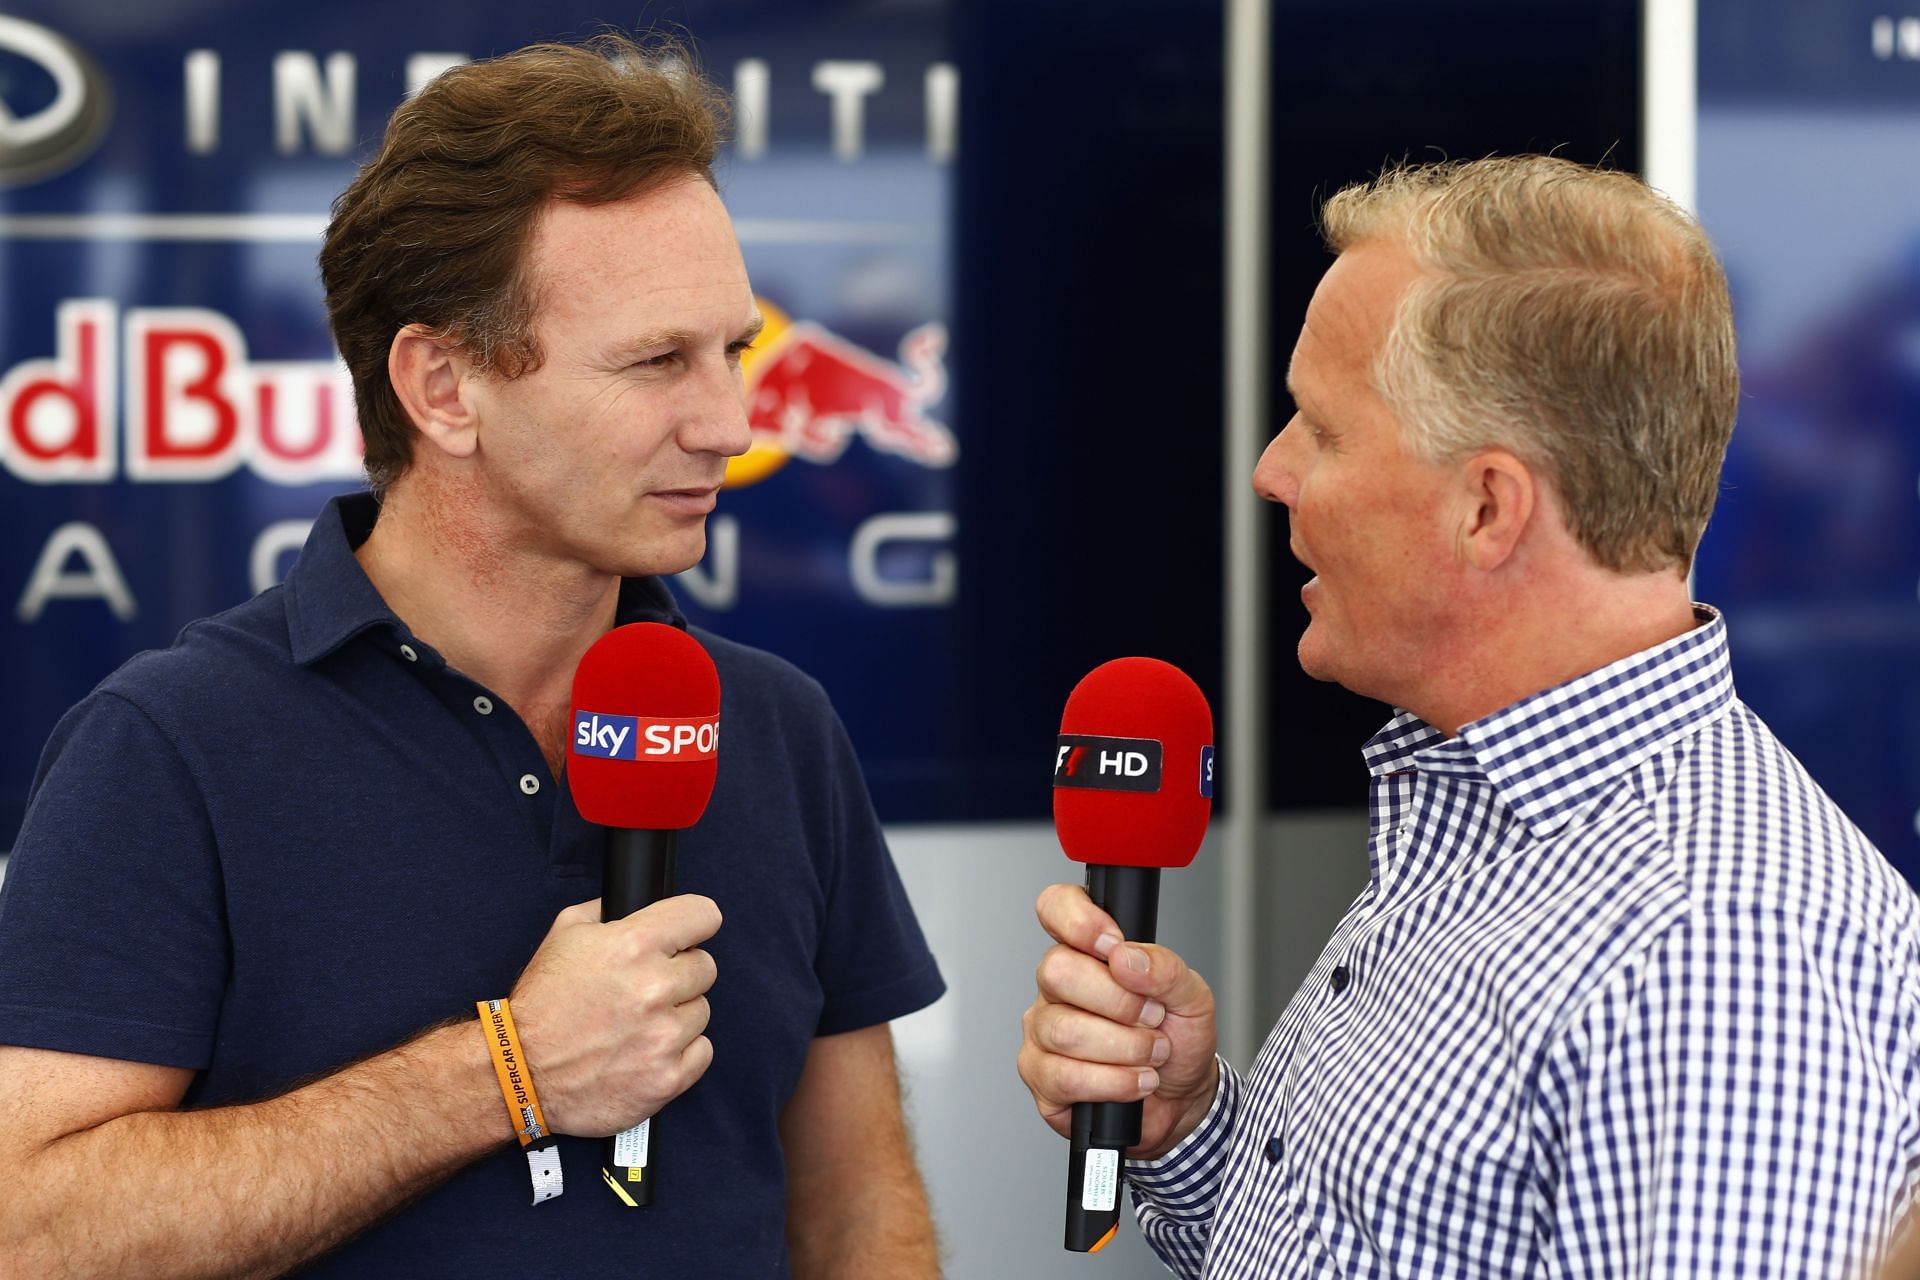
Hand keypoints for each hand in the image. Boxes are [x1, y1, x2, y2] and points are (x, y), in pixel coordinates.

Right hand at [506, 895, 720, 1137]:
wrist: (519, 1073)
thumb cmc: (541, 1005)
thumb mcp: (564, 935)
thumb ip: (607, 911)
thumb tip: (637, 903)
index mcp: (633, 945)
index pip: (702, 916)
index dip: (695, 922)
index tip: (690, 933)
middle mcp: (654, 989)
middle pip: (705, 967)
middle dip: (678, 974)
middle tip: (645, 989)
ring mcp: (663, 1037)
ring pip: (701, 1011)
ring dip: (676, 1016)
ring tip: (637, 1025)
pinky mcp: (667, 1078)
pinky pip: (701, 1052)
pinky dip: (679, 1053)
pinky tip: (647, 1051)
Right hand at [1017, 883, 1218, 1160]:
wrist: (1181, 1097)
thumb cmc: (1178, 1038)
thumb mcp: (1192, 997)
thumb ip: (1166, 969)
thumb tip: (1126, 958)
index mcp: (1088, 951)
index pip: (1056, 908)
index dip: (1078, 920)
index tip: (1114, 943)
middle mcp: (1057, 987)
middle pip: (1057, 972)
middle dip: (1119, 1001)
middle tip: (1153, 1017)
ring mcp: (1042, 1032)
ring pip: (1064, 1030)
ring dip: (1125, 1048)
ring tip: (1152, 1053)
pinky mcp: (1042, 1078)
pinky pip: (1064, 1077)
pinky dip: (1114, 1082)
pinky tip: (1135, 1080)